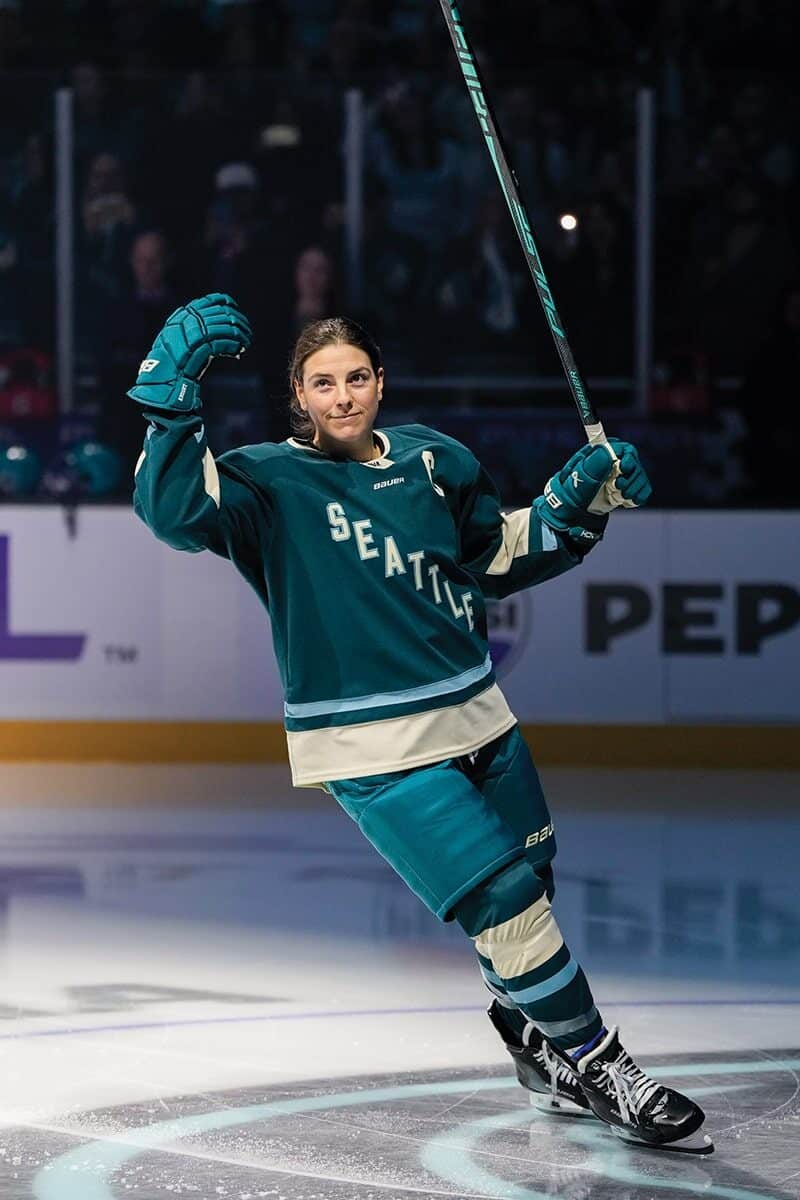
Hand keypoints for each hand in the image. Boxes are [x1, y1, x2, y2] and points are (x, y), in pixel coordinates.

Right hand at [127, 293, 252, 411]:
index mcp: (184, 315)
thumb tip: (222, 325)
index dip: (225, 302)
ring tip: (246, 341)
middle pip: (222, 313)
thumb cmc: (173, 360)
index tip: (235, 308)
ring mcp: (194, 332)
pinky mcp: (200, 346)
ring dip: (240, 334)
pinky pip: (223, 342)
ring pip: (225, 327)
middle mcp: (189, 320)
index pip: (209, 301)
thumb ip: (195, 327)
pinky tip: (239, 349)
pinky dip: (233, 345)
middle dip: (238, 321)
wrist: (164, 376)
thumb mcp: (180, 337)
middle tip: (247, 331)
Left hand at [533, 439, 651, 545]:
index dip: (627, 456)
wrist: (570, 517)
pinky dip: (639, 496)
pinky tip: (629, 502)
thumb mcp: (577, 483)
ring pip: (640, 476)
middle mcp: (611, 465)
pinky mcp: (625, 491)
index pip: (622, 448)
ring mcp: (619, 478)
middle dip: (632, 476)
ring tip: (622, 497)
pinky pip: (642, 489)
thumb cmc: (569, 497)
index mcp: (599, 457)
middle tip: (620, 488)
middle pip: (634, 463)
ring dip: (635, 487)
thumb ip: (591, 469)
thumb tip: (606, 452)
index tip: (624, 467)